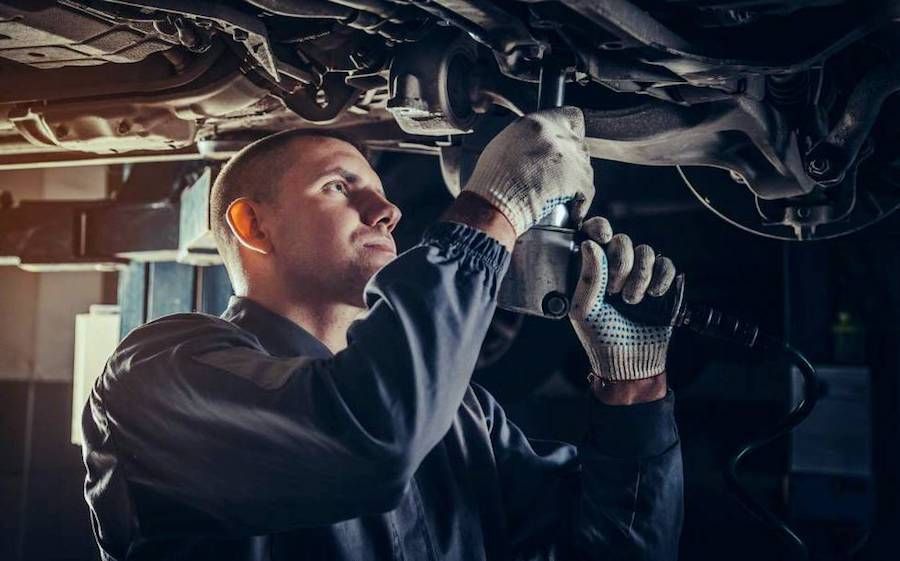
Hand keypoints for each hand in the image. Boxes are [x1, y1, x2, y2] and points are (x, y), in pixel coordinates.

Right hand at [462, 107, 594, 235]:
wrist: (493, 204)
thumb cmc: (491, 181)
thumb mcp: (503, 145)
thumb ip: (525, 139)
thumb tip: (534, 144)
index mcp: (535, 123)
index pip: (571, 115)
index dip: (572, 130)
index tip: (568, 141)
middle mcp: (554, 135)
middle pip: (578, 143)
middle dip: (572, 160)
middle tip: (559, 175)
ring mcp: (568, 157)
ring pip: (585, 166)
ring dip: (576, 180)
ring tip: (561, 194)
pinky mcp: (576, 179)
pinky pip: (588, 188)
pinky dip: (581, 201)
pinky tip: (572, 209)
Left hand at [568, 217, 676, 385]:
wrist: (629, 361)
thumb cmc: (600, 337)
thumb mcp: (584, 309)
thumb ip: (588, 276)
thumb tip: (592, 244)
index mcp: (592, 269)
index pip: (595, 233)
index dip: (599, 227)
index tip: (603, 237)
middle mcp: (616, 267)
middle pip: (623, 240)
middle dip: (620, 263)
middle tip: (615, 290)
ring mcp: (640, 274)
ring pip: (646, 250)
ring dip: (640, 275)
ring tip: (632, 300)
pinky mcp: (662, 284)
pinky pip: (666, 264)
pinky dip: (660, 278)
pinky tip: (653, 296)